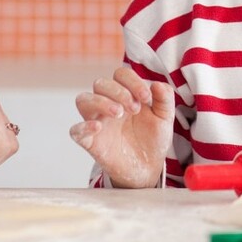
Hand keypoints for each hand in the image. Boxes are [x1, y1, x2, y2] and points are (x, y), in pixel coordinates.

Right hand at [70, 67, 173, 187]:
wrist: (149, 167)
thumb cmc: (153, 139)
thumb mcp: (165, 117)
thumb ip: (164, 98)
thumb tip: (157, 84)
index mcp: (125, 95)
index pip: (120, 74)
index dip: (132, 81)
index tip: (146, 97)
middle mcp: (108, 105)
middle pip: (100, 84)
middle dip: (118, 91)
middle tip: (134, 108)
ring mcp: (98, 122)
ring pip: (83, 100)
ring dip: (100, 102)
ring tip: (119, 113)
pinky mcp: (91, 142)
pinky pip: (76, 131)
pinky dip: (83, 127)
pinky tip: (98, 127)